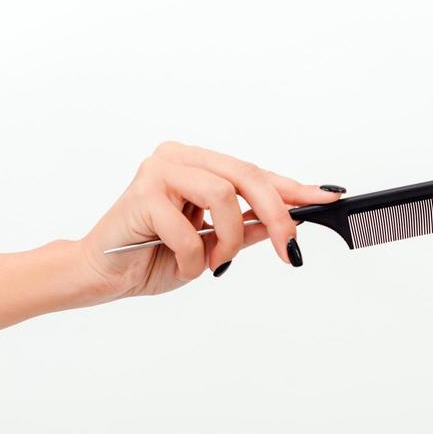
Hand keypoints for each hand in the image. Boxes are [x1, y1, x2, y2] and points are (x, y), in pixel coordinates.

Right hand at [81, 142, 345, 300]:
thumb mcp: (213, 248)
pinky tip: (180, 265)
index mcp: (197, 165)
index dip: (294, 187)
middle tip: (290, 251)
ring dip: (228, 241)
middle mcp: (178, 158)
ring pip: (224, 197)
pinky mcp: (141, 195)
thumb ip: (246, 230)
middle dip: (278, 216)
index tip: (329, 198)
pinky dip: (192, 258)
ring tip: (212, 263)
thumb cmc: (152, 257)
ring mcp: (158, 171)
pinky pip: (189, 229)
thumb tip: (287, 224)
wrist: (103, 276)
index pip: (255, 172)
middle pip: (246, 176)